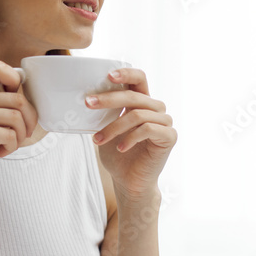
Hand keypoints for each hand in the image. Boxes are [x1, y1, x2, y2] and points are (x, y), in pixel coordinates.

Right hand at [0, 61, 38, 194]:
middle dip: (29, 120)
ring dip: (21, 136)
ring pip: (16, 117)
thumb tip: (29, 95)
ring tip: (12, 144)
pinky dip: (12, 146)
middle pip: (18, 99)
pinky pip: (9, 134)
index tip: (20, 105)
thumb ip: (3, 104)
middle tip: (24, 134)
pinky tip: (2, 151)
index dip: (17, 82)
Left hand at [87, 67, 176, 200]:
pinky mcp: (169, 137)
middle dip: (109, 99)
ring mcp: (165, 122)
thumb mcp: (106, 129)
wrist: (129, 182)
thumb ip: (104, 113)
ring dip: (114, 127)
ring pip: (137, 115)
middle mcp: (156, 109)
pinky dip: (130, 138)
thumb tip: (86, 98)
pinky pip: (148, 130)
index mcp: (142, 102)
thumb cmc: (117, 155)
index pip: (139, 78)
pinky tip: (120, 148)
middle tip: (88, 103)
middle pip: (134, 96)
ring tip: (98, 140)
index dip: (126, 73)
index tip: (107, 75)